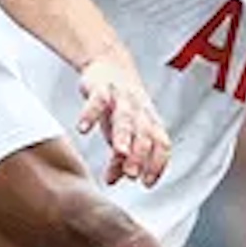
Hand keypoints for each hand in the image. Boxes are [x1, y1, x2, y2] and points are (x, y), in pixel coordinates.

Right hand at [77, 51, 169, 187]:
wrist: (109, 63)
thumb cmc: (119, 105)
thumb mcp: (120, 132)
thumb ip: (119, 157)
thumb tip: (114, 180)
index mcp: (150, 122)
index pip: (162, 144)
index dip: (158, 164)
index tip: (147, 183)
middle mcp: (140, 110)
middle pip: (145, 134)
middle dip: (140, 156)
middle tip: (132, 174)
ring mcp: (122, 97)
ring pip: (126, 118)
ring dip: (124, 136)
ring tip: (119, 152)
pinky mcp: (102, 87)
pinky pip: (98, 100)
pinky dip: (90, 114)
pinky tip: (83, 129)